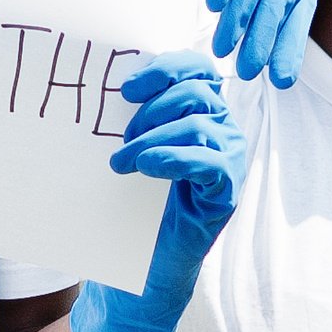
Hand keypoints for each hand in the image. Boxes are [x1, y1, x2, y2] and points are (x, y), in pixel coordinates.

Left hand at [69, 56, 249, 331]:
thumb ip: (131, 117)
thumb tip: (101, 85)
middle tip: (120, 136)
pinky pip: (211, 162)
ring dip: (152, 137)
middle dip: (152, 108)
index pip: (198, 68)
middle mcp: (222, 130)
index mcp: (202, 111)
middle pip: (198, 91)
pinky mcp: (227, 192)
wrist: (143, 263)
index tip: (125, 87)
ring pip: (200, 124)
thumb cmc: (133, 202)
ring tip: (121, 162)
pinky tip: (146, 168)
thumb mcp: (130, 149)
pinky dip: (175, 158)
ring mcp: (229, 161)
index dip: (166, 68)